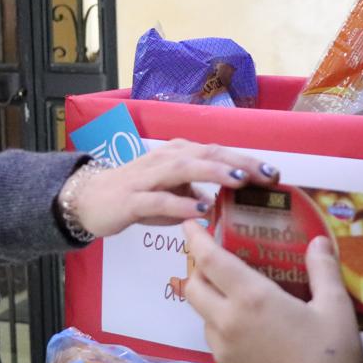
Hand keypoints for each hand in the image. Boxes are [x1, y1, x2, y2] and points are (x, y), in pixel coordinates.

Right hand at [71, 139, 278, 237]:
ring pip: (185, 168)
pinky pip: (159, 199)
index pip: (217, 152)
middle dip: (240, 162)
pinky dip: (182, 203)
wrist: (88, 200)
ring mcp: (147, 177)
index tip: (275, 172)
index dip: (247, 160)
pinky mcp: (132, 199)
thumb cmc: (135, 195)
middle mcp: (165, 159)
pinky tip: (202, 209)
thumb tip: (223, 204)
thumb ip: (195, 194)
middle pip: (207, 154)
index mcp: (177, 155)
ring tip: (240, 180)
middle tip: (268, 174)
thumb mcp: (170, 193)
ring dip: (214, 172)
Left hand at [183, 221, 362, 362]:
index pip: (209, 259)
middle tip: (216, 256)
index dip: (195, 237)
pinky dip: (220, 323)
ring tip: (235, 291)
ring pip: (201, 313)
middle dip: (198, 266)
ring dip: (210, 297)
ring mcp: (223, 350)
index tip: (190, 223)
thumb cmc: (331, 360)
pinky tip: (247, 325)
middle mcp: (227, 321)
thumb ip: (323, 270)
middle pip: (194, 285)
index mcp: (251, 299)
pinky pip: (213, 338)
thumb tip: (319, 241)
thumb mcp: (336, 309)